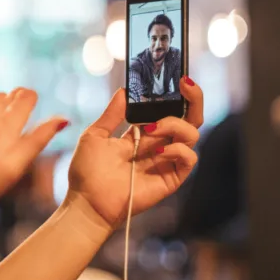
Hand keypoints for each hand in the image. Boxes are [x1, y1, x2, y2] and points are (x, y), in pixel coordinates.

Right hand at [0, 89, 67, 250]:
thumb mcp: (10, 165)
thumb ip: (34, 140)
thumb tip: (65, 120)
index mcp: (4, 139)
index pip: (19, 111)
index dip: (24, 99)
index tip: (27, 90)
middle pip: (0, 111)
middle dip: (8, 100)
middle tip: (19, 90)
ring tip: (0, 96)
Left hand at [67, 78, 203, 228]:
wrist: (87, 202)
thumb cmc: (87, 172)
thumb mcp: (95, 135)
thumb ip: (112, 114)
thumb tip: (125, 91)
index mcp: (142, 134)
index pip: (168, 110)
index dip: (174, 94)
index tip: (174, 78)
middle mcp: (158, 145)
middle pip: (189, 118)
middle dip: (193, 98)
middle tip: (185, 84)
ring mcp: (166, 161)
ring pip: (191, 134)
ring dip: (175, 124)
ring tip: (152, 128)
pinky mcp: (171, 178)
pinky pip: (189, 158)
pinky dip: (177, 149)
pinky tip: (157, 151)